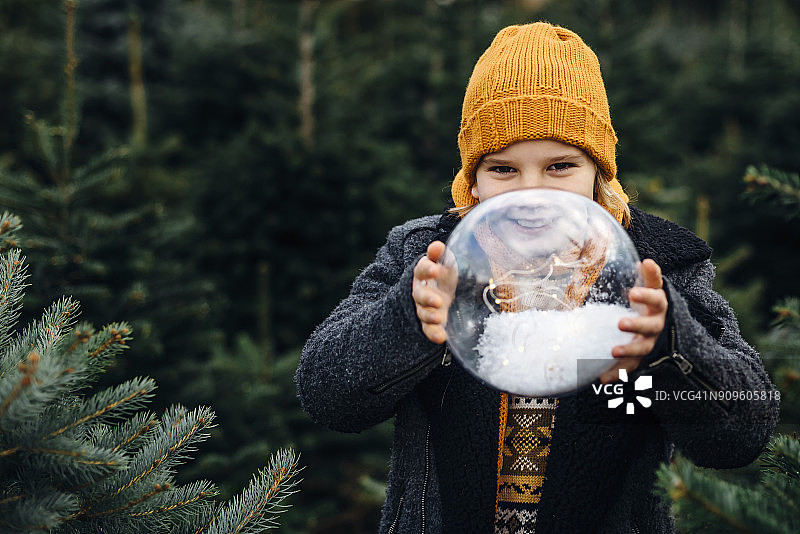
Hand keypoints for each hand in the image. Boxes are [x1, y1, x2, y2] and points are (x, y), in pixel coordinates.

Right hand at [413, 241, 456, 343]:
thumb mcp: (442, 262)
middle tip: (437, 301)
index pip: (421, 270)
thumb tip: (437, 246)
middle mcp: (420, 291)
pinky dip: (433, 333)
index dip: (427, 270)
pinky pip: (429, 329)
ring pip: (423, 313)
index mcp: (422, 274)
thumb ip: (438, 255)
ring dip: (430, 316)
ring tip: (439, 319)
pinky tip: (441, 337)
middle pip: (419, 295)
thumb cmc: (443, 275)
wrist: (440, 291)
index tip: (435, 270)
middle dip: (427, 298)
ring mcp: (424, 308)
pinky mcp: (431, 322)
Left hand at [599, 259, 667, 383]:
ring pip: (642, 350)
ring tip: (613, 351)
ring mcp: (650, 344)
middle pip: (650, 327)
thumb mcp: (653, 289)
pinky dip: (618, 373)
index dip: (646, 297)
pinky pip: (631, 368)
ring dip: (628, 351)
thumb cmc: (651, 305)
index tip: (632, 293)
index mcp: (659, 307)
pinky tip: (603, 378)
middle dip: (636, 326)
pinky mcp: (641, 359)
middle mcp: (657, 326)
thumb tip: (646, 261)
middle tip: (621, 324)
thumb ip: (650, 277)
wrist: (664, 328)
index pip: (657, 300)